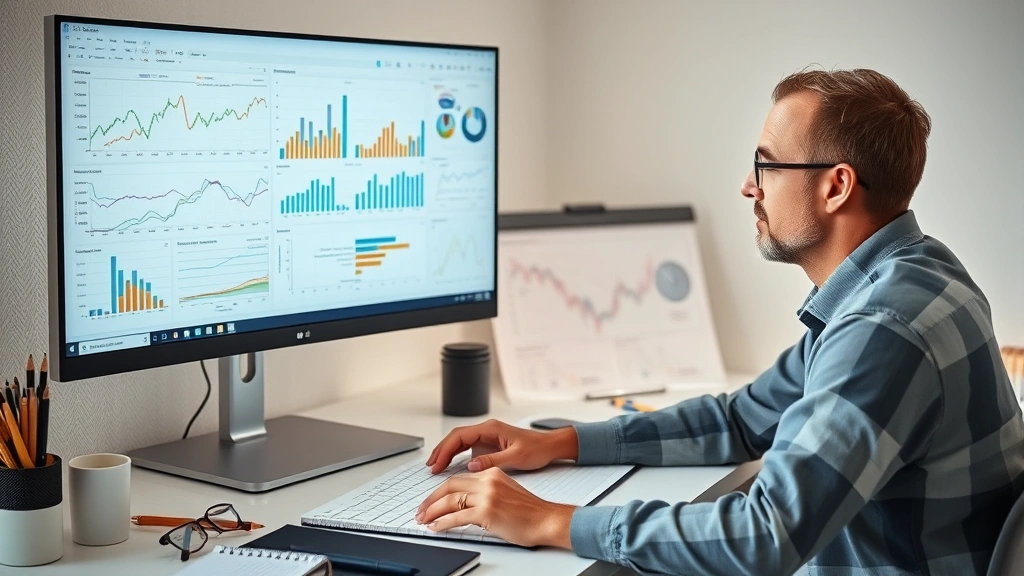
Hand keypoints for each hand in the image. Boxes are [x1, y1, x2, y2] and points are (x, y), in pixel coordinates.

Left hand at [415, 467, 575, 547]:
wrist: (547, 520)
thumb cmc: (530, 512)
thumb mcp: (505, 492)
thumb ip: (485, 492)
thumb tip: (463, 505)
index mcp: (492, 473)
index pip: (457, 480)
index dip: (439, 491)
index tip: (430, 501)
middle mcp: (488, 480)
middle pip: (449, 487)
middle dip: (430, 500)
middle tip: (420, 511)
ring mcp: (487, 495)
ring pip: (450, 501)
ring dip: (433, 511)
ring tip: (424, 520)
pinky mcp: (487, 511)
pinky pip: (457, 517)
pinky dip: (443, 522)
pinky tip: (436, 527)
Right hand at [426, 419, 577, 473]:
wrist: (550, 446)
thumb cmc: (537, 449)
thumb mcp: (516, 457)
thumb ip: (493, 461)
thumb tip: (470, 465)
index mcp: (491, 429)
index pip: (460, 436)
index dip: (446, 450)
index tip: (437, 464)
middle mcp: (487, 430)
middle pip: (456, 437)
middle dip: (441, 451)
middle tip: (431, 466)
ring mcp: (487, 437)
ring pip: (460, 442)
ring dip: (447, 453)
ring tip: (435, 466)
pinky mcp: (489, 444)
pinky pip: (467, 448)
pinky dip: (457, 456)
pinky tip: (450, 465)